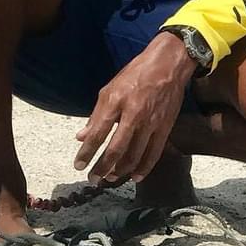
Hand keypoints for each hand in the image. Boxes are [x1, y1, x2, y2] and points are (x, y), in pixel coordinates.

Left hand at [74, 32, 197, 183]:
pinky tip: (135, 176)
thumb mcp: (109, 89)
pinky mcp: (165, 128)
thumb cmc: (134, 75)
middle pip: (116, 149)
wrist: (167, 66)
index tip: (78, 165)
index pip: (97, 133)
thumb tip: (81, 136)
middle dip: (102, 167)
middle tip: (93, 179)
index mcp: (115, 101)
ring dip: (121, 170)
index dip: (86, 152)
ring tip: (110, 177)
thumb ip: (96, 114)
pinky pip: (154, 154)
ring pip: (135, 155)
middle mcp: (133, 114)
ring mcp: (151, 123)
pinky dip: (144, 168)